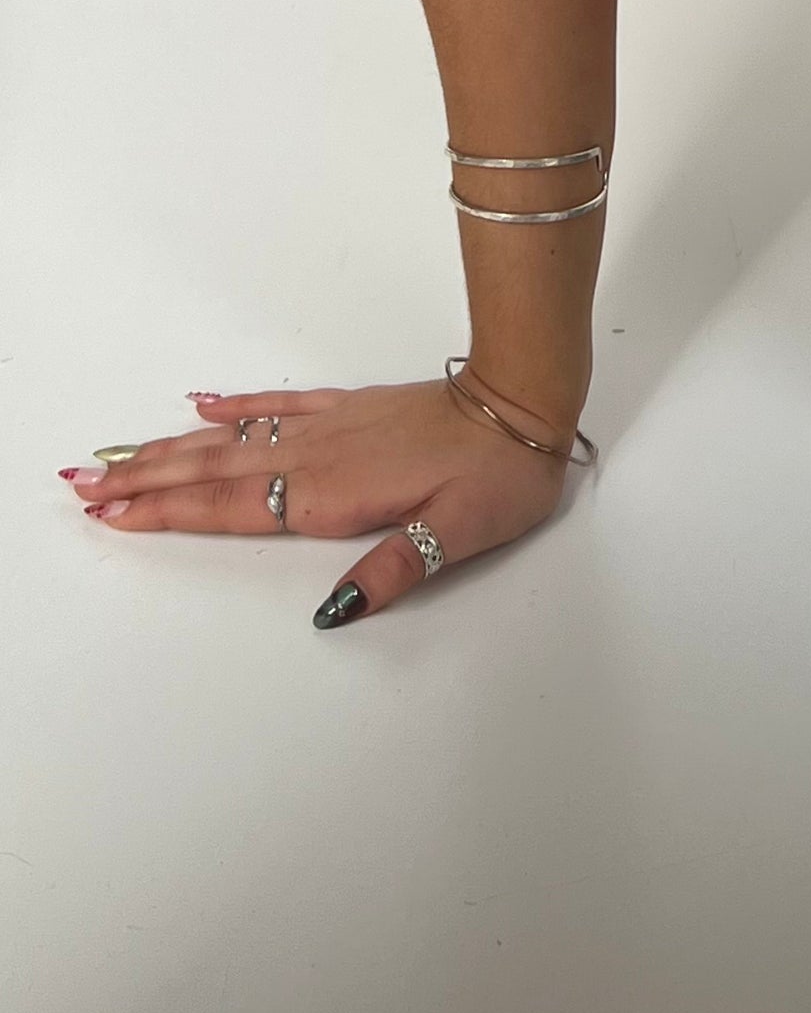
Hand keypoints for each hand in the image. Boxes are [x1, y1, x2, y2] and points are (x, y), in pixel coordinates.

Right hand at [61, 374, 577, 625]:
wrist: (525, 400)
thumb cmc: (499, 475)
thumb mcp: (458, 534)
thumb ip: (393, 571)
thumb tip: (333, 611)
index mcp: (334, 494)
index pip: (232, 506)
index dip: (168, 511)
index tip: (110, 511)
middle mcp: (320, 456)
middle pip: (214, 469)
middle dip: (146, 478)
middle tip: (82, 481)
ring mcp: (332, 427)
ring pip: (234, 438)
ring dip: (173, 446)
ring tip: (120, 452)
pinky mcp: (352, 407)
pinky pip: (279, 405)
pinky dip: (237, 406)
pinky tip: (203, 404)